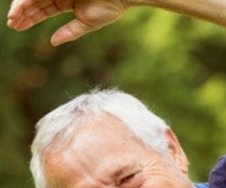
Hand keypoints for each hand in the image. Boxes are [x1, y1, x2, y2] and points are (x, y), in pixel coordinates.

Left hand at [7, 0, 126, 45]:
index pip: (43, 10)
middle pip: (35, 2)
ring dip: (22, 6)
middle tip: (11, 24)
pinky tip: (21, 7)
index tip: (16, 26)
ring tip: (13, 17)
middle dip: (21, 13)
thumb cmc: (110, 8)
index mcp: (68, 2)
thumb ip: (70, 32)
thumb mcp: (88, 23)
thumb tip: (52, 42)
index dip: (29, 18)